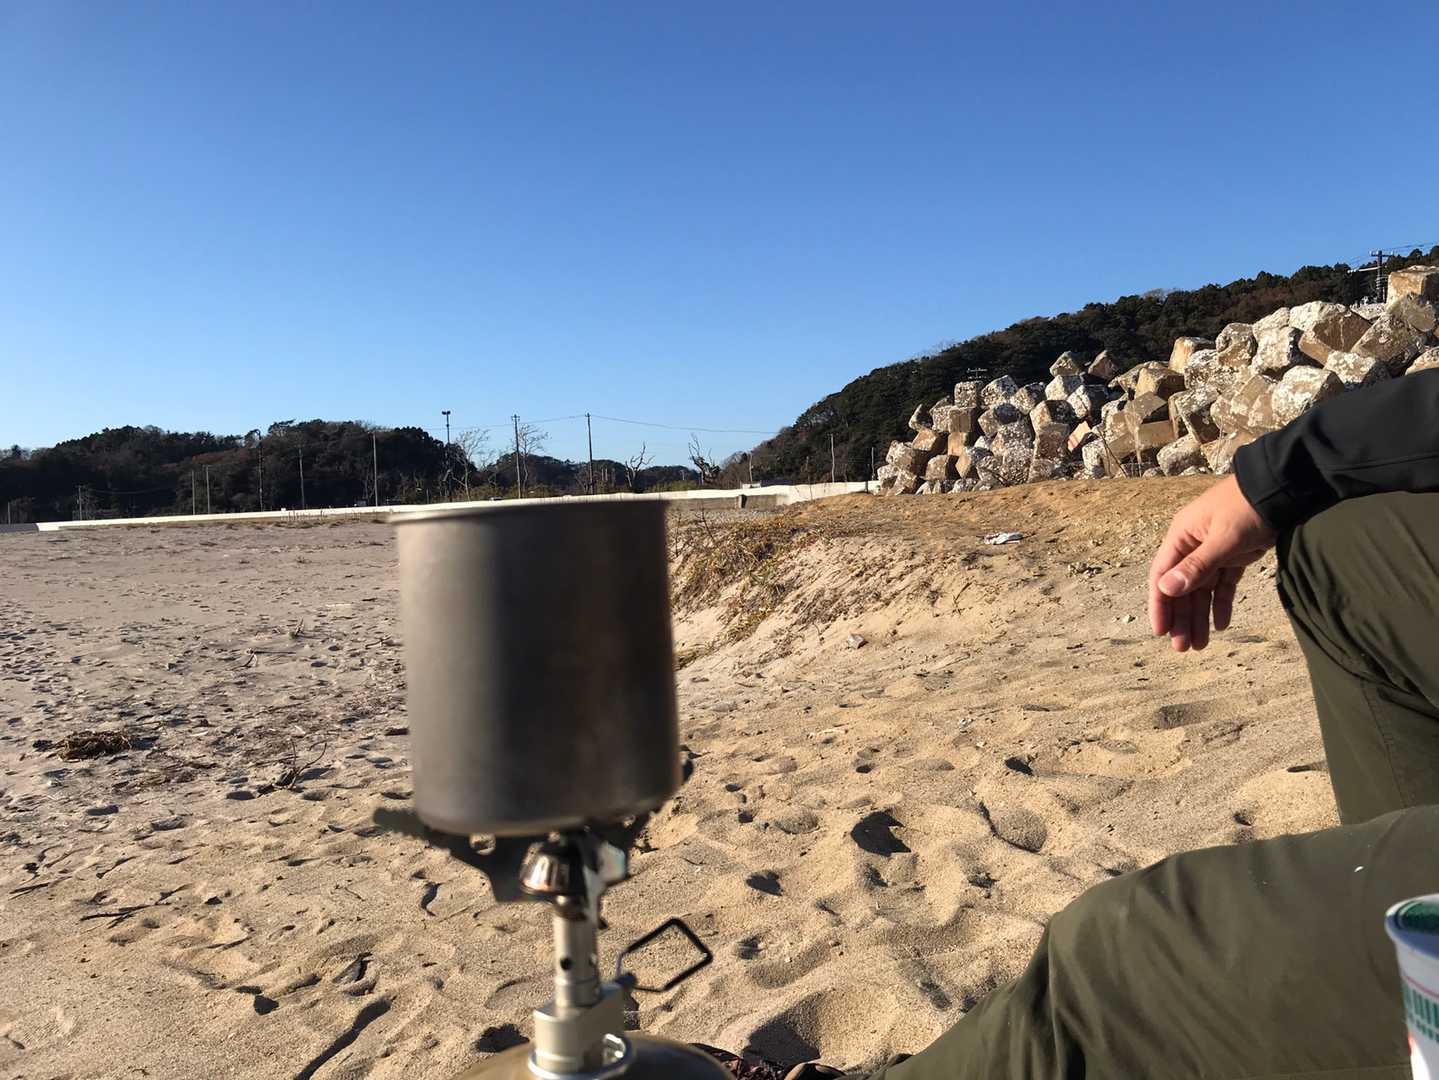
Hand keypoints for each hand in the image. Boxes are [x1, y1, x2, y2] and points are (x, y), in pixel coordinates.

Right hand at [1148, 475, 1276, 650]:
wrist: (1282, 489)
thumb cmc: (1247, 508)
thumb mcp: (1222, 539)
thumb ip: (1196, 566)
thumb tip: (1165, 590)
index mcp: (1182, 538)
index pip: (1162, 576)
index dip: (1160, 605)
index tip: (1161, 631)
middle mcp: (1193, 546)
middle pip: (1182, 588)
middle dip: (1182, 618)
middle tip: (1183, 648)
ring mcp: (1214, 551)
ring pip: (1203, 590)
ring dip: (1200, 616)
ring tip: (1201, 644)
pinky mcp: (1236, 556)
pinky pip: (1224, 585)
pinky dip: (1222, 603)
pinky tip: (1222, 624)